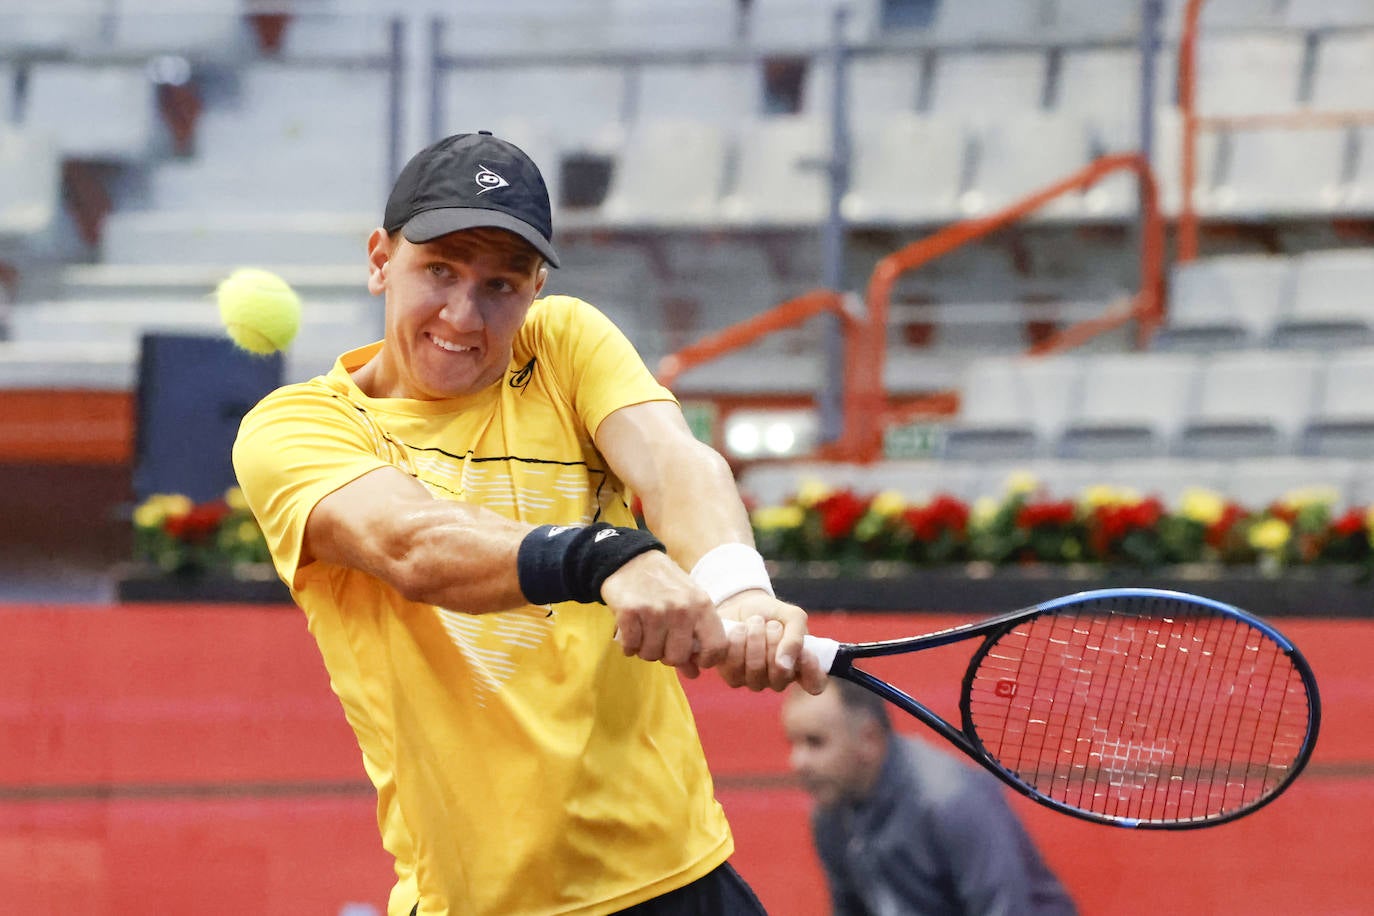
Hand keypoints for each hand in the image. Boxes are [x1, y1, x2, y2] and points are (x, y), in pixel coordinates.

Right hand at [600, 551, 726, 676]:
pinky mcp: (630, 612)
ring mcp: (655, 611)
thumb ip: (695, 638)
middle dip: (666, 655)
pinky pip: (631, 647)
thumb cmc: (665, 586)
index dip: (705, 660)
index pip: (716, 647)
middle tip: (661, 641)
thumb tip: (694, 674)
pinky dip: (629, 645)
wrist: (631, 560)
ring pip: (651, 654)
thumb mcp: (688, 605)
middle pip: (676, 657)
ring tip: (645, 632)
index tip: (693, 659)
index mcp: (702, 605)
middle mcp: (681, 609)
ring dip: (645, 649)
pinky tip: (631, 631)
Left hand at [714, 591, 826, 694]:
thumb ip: (796, 638)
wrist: (739, 604)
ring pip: (756, 672)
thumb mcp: (791, 616)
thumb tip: (785, 665)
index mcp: (800, 666)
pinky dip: (737, 643)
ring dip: (755, 640)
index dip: (811, 671)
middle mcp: (779, 679)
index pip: (815, 684)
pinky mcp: (733, 676)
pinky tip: (739, 630)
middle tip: (772, 624)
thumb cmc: (771, 613)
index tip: (805, 652)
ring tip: (755, 622)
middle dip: (774, 644)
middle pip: (781, 677)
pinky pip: (735, 668)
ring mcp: (756, 681)